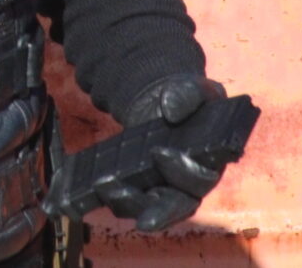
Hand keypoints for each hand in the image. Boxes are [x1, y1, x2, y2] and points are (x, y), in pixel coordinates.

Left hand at [94, 74, 226, 231]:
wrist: (166, 104)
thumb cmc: (187, 99)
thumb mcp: (193, 89)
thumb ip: (188, 94)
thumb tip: (170, 107)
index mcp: (209, 162)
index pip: (201, 178)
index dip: (183, 171)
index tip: (158, 152)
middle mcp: (190, 184)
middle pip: (176, 206)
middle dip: (158, 211)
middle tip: (136, 212)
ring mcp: (164, 189)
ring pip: (148, 207)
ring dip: (127, 203)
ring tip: (103, 187)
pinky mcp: (141, 186)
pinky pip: (128, 200)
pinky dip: (109, 197)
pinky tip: (92, 189)